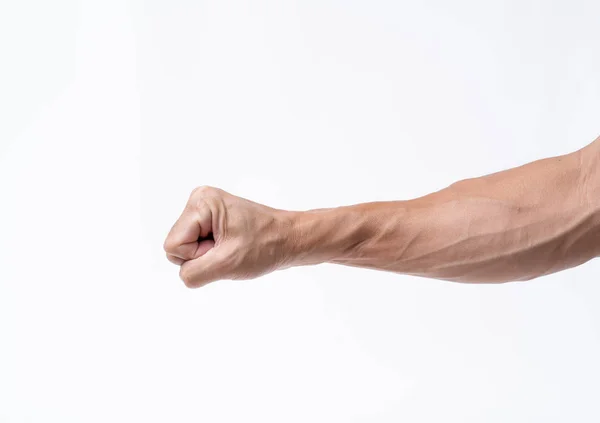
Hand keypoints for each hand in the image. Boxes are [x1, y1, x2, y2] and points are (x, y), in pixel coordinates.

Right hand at [164, 186, 293, 287]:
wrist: (289, 239)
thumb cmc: (265, 246)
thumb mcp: (227, 264)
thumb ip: (194, 273)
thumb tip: (184, 275)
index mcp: (201, 202)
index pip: (173, 245)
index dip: (198, 256)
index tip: (224, 248)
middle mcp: (199, 200)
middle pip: (177, 246)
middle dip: (202, 256)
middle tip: (230, 249)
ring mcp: (204, 210)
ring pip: (185, 249)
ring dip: (208, 257)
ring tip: (232, 247)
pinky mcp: (210, 220)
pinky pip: (196, 247)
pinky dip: (212, 254)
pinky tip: (230, 246)